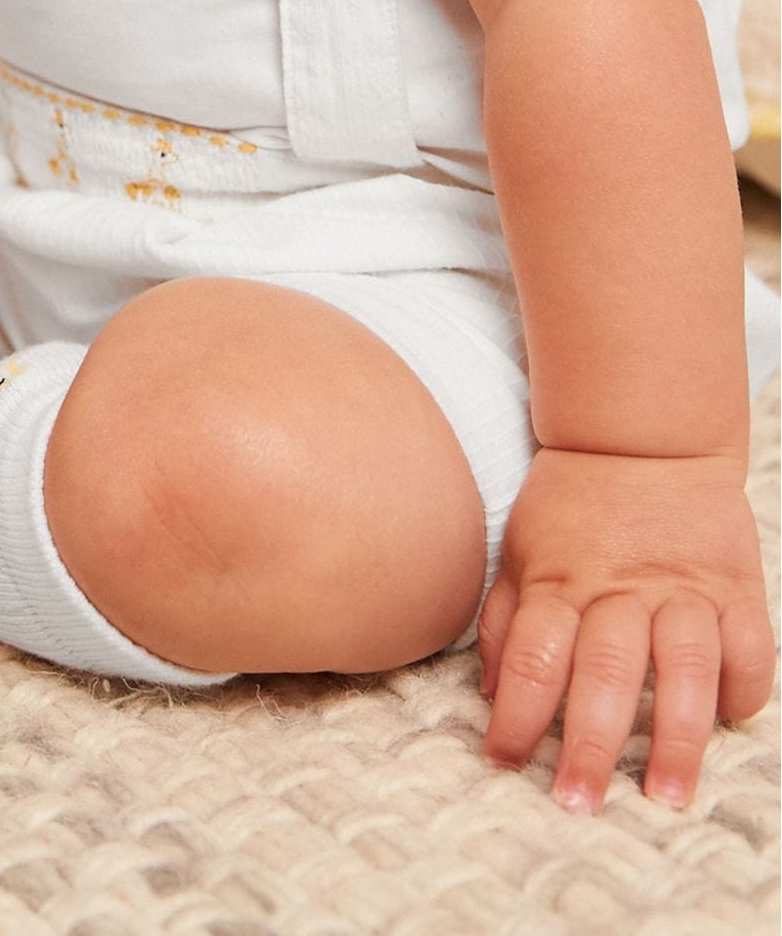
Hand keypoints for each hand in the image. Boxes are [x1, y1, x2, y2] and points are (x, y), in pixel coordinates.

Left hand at [479, 445, 776, 810]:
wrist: (643, 433)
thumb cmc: (572, 503)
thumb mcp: (520, 547)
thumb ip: (505, 620)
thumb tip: (489, 695)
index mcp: (560, 581)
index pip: (533, 656)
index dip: (516, 715)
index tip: (504, 764)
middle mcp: (620, 589)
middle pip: (603, 671)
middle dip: (590, 743)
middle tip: (579, 803)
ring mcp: (682, 588)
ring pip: (682, 667)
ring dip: (675, 736)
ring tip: (666, 796)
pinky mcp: (734, 585)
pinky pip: (748, 646)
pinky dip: (742, 689)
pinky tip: (728, 722)